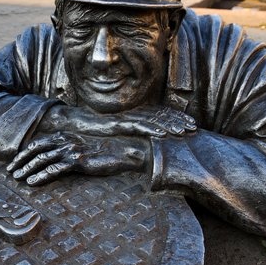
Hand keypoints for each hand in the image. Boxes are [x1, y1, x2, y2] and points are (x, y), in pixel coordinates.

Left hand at [7, 132, 148, 185]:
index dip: (24, 153)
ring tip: (18, 178)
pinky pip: (55, 168)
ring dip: (28, 169)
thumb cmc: (101, 153)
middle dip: (20, 160)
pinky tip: (33, 182)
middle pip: (36, 149)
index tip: (13, 163)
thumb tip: (51, 162)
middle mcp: (65, 140)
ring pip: (42, 158)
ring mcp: (71, 149)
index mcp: (64, 136)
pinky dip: (41, 175)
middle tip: (10, 171)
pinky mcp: (78, 160)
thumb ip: (65, 152)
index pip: (38, 143)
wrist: (121, 152)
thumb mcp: (80, 149)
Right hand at [39, 105, 195, 138]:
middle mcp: (131, 115)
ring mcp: (125, 118)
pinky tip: (164, 132)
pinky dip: (153, 128)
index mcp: (132, 117)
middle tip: (195, 127)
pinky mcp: (117, 123)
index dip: (175, 119)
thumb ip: (127, 139)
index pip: (158, 116)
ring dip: (170, 124)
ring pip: (153, 119)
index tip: (190, 126)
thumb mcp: (113, 137)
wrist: (70, 125)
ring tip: (185, 130)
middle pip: (160, 115)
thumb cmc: (90, 133)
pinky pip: (139, 124)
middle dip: (178, 120)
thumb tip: (141, 149)